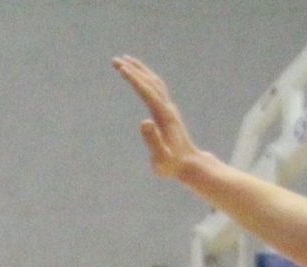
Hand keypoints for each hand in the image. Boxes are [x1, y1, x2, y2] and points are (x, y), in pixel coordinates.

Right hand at [114, 57, 206, 183]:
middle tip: (116, 60)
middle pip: (150, 82)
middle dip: (134, 70)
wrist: (191, 165)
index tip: (121, 68)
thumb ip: (153, 140)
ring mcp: (169, 109)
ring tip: (125, 63)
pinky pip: (157, 89)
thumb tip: (144, 121)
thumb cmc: (173, 165)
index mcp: (164, 116)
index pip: (147, 91)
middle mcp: (167, 108)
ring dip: (141, 71)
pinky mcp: (168, 112)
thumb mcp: (161, 157)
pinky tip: (140, 78)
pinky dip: (147, 79)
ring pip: (155, 82)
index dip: (134, 79)